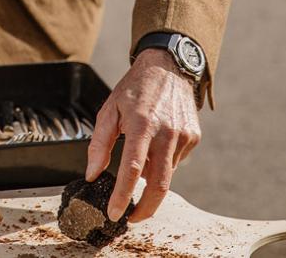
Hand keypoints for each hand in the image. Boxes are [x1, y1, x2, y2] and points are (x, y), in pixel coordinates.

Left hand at [86, 48, 200, 222]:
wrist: (167, 66)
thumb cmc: (135, 88)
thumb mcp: (109, 109)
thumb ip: (99, 143)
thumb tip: (92, 173)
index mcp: (141, 123)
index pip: (132, 169)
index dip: (123, 195)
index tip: (115, 213)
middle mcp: (166, 132)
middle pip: (159, 185)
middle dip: (145, 208)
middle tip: (132, 217)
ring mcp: (183, 136)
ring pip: (166, 173)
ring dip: (151, 177)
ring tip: (141, 156)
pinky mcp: (193, 138)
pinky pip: (175, 161)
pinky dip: (162, 161)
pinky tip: (155, 142)